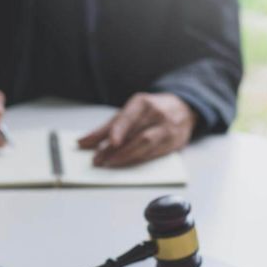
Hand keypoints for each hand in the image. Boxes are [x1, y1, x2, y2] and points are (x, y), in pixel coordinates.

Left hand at [78, 93, 196, 166]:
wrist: (183, 108)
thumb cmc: (151, 110)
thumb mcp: (129, 112)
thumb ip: (106, 128)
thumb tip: (82, 142)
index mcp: (143, 103)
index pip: (129, 117)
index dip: (119, 130)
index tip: (110, 141)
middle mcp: (157, 114)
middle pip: (136, 135)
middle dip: (115, 150)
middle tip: (98, 159)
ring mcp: (167, 129)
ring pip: (146, 146)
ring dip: (125, 157)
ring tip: (108, 163)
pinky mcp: (174, 143)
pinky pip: (153, 155)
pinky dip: (137, 160)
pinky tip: (125, 164)